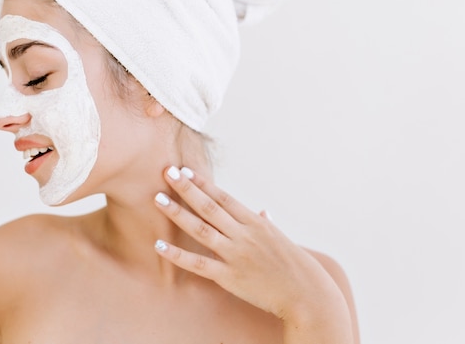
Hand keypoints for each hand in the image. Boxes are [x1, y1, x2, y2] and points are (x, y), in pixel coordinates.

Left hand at [153, 166, 351, 334]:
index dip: (202, 183)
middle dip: (186, 188)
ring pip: (200, 229)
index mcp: (255, 222)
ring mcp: (235, 254)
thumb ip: (266, 223)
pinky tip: (159, 246)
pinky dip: (177, 254)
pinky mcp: (229, 276)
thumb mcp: (281, 238)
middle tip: (166, 171)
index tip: (185, 170)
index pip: (223, 197)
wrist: (307, 294)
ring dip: (177, 212)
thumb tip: (262, 210)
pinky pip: (198, 263)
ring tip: (157, 199)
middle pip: (208, 206)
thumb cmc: (295, 265)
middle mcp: (243, 234)